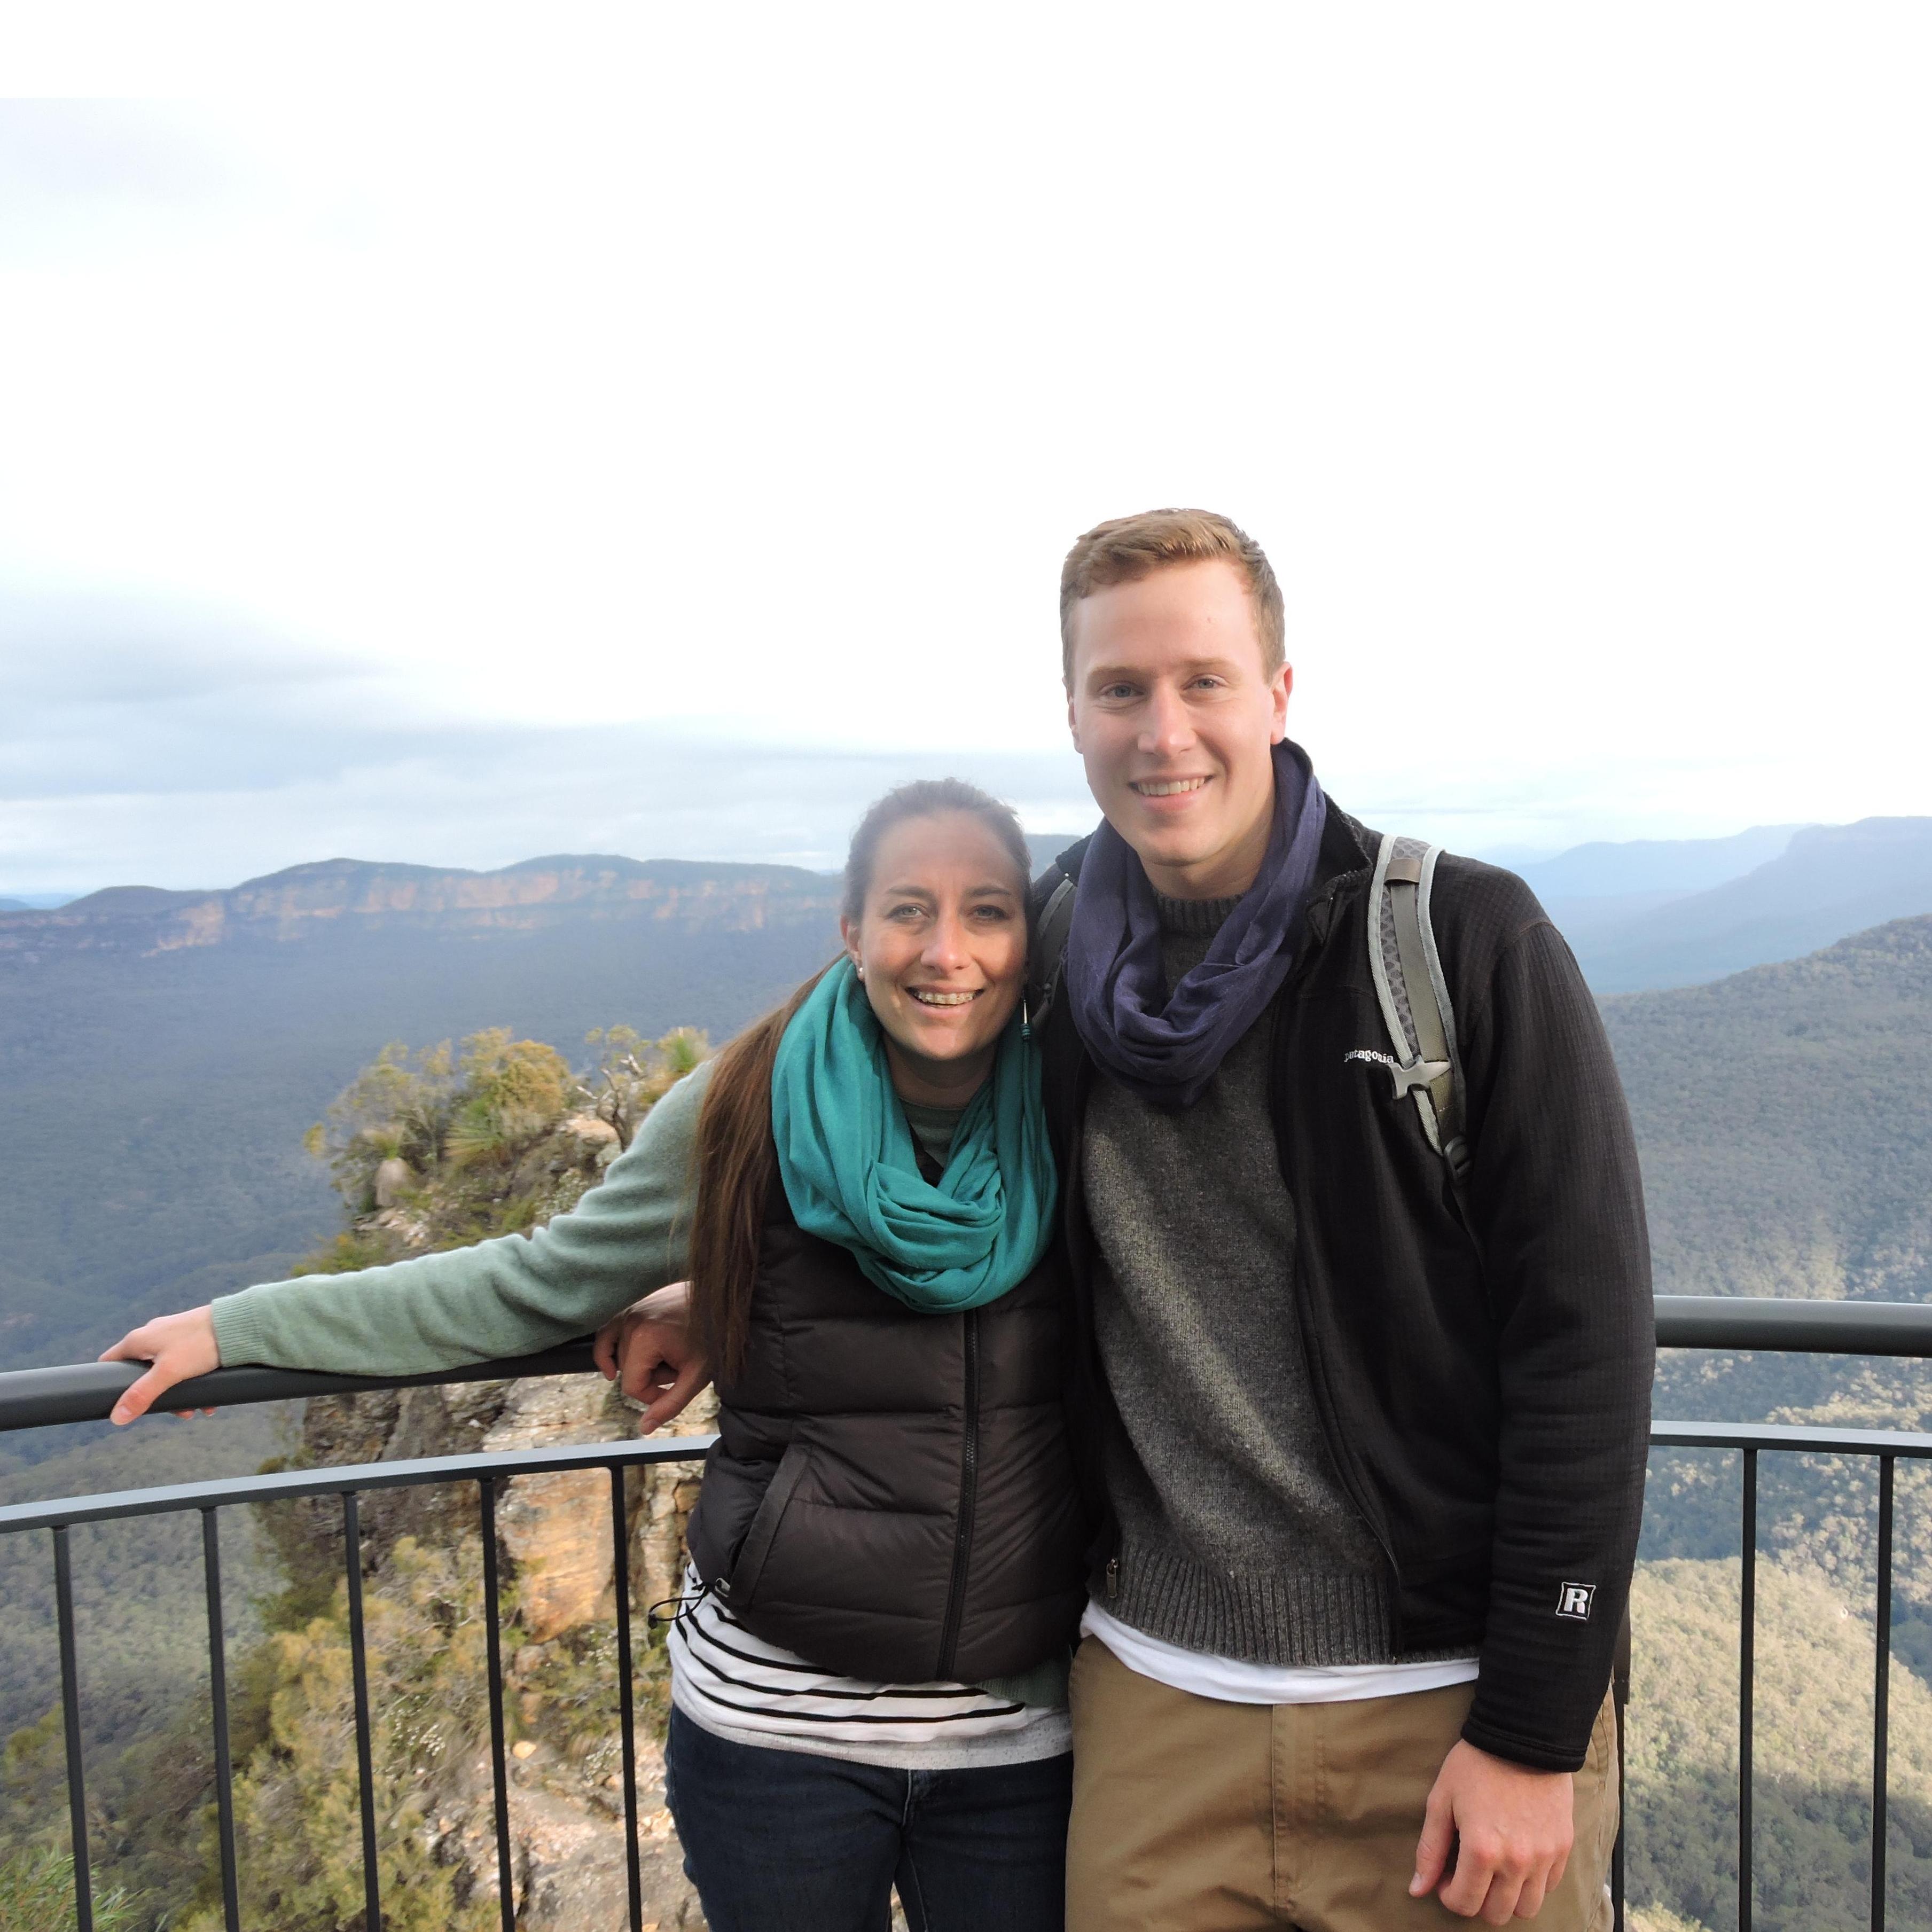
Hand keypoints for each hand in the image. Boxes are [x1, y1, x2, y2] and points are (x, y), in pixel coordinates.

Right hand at [99, 1307, 220, 1424]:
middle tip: (178, 1412)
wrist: (239, 1324)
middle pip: (142, 1374)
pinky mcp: (192, 1340)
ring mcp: (173, 1337)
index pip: (109, 1362)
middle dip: (157, 1397)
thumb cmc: (200, 1343)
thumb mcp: (168, 1372)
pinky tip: (208, 1400)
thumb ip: (142, 1394)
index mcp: (138, 1340)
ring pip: (167, 1373)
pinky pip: (186, 1367)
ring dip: (180, 1394)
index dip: (108, 1383)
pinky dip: (193, 1383)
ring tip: (198, 1409)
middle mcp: (153, 1336)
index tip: (120, 1402)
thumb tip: (117, 1417)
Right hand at [593, 1282, 711, 1434]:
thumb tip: (644, 1428)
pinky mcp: (631, 1307)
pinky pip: (607, 1334)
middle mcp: (630, 1322)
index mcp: (644, 1338)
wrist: (721, 1302)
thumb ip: (670, 1404)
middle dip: (651, 1375)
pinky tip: (611, 1368)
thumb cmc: (712, 1337)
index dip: (652, 1395)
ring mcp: (629, 1312)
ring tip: (667, 1355)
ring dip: (641, 1362)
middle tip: (678, 1363)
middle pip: (627, 1370)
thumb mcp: (697, 1376)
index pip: (632, 1386)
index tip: (676, 1385)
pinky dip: (607, 1351)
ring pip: (620, 1355)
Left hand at [1411, 1739, 1573, 1921]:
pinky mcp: (1563, 1848)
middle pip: (1496, 1914)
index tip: (1446, 1876)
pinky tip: (1517, 1858)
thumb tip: (1417, 1889)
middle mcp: (1516, 1862)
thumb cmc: (1476, 1764)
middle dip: (1476, 1900)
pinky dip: (1531, 1883)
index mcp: (1482, 1850)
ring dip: (1506, 1898)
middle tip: (1468, 1873)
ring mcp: (1544, 1857)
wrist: (1523, 1735)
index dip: (1448, 1895)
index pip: (1464, 1904)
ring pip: (1526, 1909)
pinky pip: (1548, 1887)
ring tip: (1494, 1871)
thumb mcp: (1442, 1799)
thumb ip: (1430, 1849)